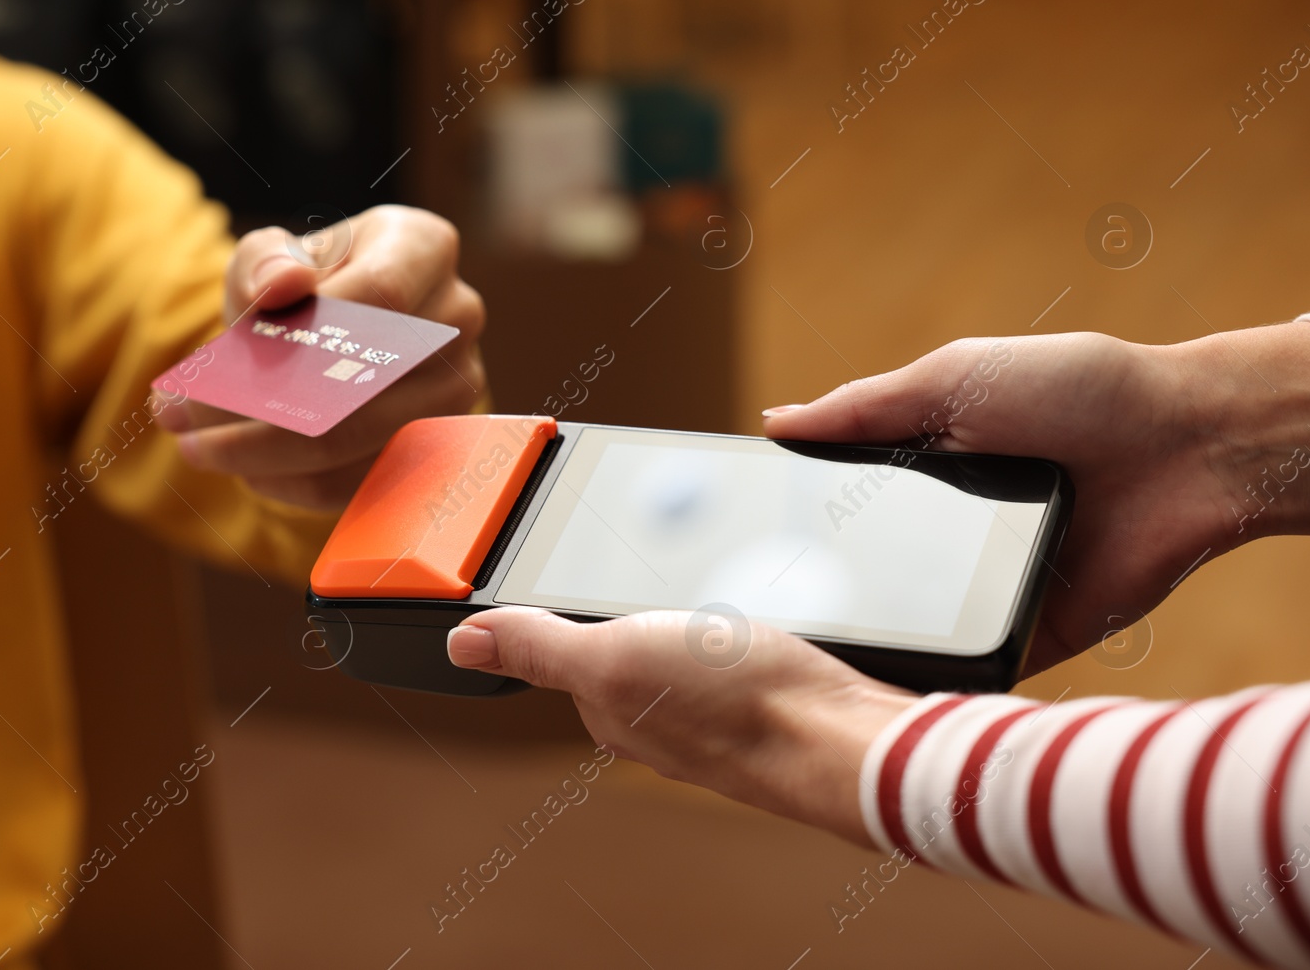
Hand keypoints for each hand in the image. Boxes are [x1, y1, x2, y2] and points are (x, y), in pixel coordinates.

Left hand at [160, 205, 486, 508]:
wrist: (343, 328)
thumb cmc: (306, 284)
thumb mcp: (272, 256)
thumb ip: (265, 263)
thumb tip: (284, 285)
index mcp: (424, 247)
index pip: (377, 297)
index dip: (296, 335)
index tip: (210, 366)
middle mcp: (457, 317)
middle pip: (361, 380)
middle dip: (254, 407)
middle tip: (177, 416)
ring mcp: (456, 388)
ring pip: (355, 440)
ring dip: (260, 453)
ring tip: (197, 445)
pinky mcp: (436, 445)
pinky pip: (359, 481)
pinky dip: (292, 484)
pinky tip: (246, 469)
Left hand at [447, 607, 915, 846]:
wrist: (847, 738)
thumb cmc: (737, 707)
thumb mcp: (617, 657)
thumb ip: (542, 647)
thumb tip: (462, 641)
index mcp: (610, 709)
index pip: (566, 652)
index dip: (567, 607)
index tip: (574, 572)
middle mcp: (656, 718)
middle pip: (624, 650)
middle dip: (632, 609)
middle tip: (647, 575)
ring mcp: (712, 711)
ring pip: (678, 652)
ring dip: (685, 619)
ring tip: (701, 596)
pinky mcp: (763, 698)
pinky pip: (728, 656)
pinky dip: (730, 633)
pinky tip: (748, 625)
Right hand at [762, 327, 1309, 673]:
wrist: (1186, 446)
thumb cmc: (1075, 390)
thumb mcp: (950, 378)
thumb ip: (862, 407)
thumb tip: (774, 421)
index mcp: (926, 472)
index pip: (841, 506)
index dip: (791, 522)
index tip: (731, 540)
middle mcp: (949, 535)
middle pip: (863, 573)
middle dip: (815, 592)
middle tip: (749, 614)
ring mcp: (984, 588)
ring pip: (906, 628)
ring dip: (865, 639)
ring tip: (795, 663)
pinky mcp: (1028, 633)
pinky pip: (967, 668)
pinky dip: (930, 679)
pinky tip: (872, 691)